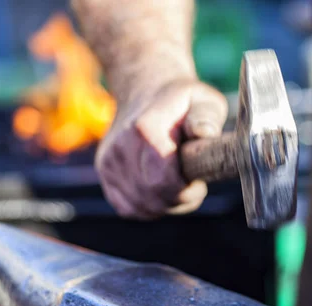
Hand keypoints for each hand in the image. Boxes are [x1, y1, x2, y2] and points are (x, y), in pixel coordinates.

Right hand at [96, 78, 227, 218]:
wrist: (146, 91)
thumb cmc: (183, 103)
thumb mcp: (204, 102)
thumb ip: (206, 118)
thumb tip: (204, 133)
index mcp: (146, 130)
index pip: (163, 181)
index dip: (188, 191)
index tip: (200, 180)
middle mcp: (121, 147)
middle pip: (152, 197)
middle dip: (180, 199)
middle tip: (193, 184)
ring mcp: (109, 162)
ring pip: (141, 207)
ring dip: (167, 204)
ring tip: (179, 183)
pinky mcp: (105, 174)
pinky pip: (129, 208)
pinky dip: (150, 207)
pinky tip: (162, 190)